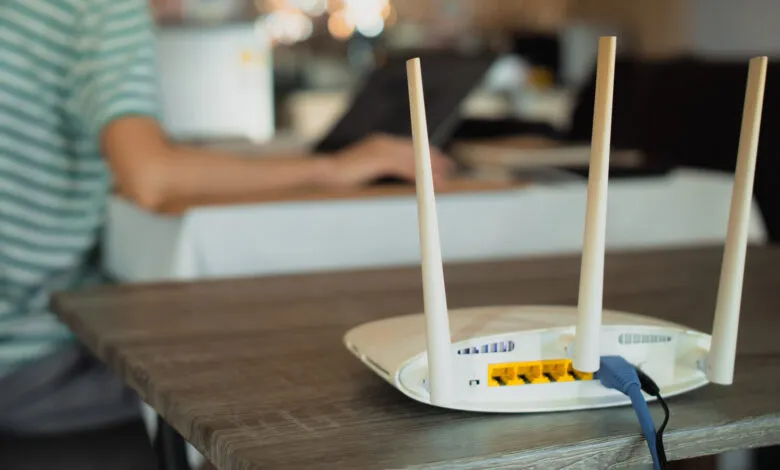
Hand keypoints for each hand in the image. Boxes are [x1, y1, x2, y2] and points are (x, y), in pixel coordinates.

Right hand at [327, 134, 452, 187]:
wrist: (324, 171)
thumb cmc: (338, 174)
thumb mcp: (361, 169)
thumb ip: (374, 168)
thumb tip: (381, 174)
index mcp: (379, 142)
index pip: (408, 146)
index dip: (424, 153)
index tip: (437, 162)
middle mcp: (383, 142)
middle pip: (415, 150)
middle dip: (433, 160)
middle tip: (449, 168)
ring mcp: (382, 150)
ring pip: (413, 160)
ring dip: (430, 170)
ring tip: (443, 180)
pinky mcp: (380, 160)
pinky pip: (405, 168)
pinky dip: (419, 176)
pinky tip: (429, 183)